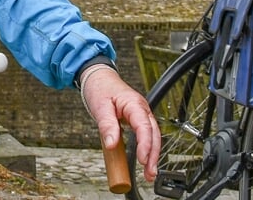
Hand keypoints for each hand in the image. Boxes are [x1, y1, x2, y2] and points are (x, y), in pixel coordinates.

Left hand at [81, 66, 160, 182]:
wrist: (98, 77)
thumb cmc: (100, 89)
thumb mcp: (100, 107)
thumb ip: (107, 126)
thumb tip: (112, 144)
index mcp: (134, 104)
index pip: (144, 127)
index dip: (145, 145)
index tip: (142, 160)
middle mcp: (142, 109)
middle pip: (154, 134)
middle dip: (153, 155)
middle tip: (149, 174)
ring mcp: (141, 114)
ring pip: (153, 136)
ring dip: (152, 155)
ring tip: (149, 174)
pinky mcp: (137, 120)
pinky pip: (146, 136)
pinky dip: (147, 149)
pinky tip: (145, 161)